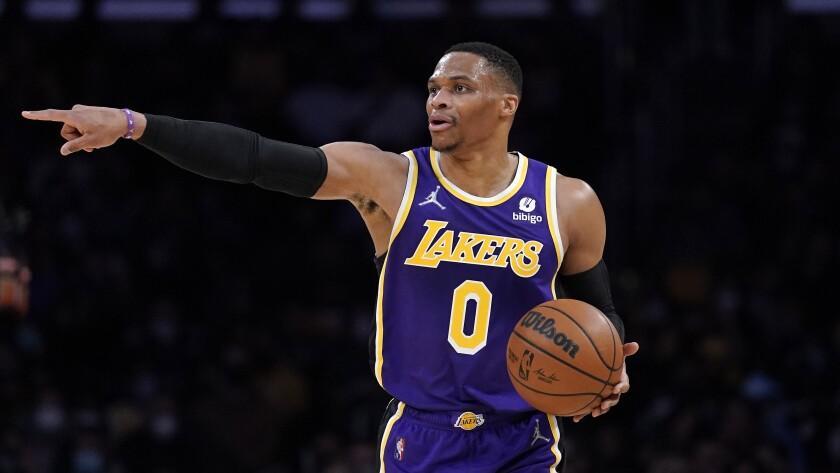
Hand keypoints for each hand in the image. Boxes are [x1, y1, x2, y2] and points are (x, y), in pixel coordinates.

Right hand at [21, 105, 144, 155]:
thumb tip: (62, 151)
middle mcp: (75, 111)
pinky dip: (86, 133)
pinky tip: (97, 136)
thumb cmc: (108, 131)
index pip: (51, 115)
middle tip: (90, 145)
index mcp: (73, 116)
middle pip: (66, 131)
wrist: (124, 121)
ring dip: (82, 137)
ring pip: (74, 130)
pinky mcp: (87, 113)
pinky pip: (81, 126)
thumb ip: (74, 146)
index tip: (24, 113)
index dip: (37, 116)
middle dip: (75, 139)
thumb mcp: (91, 142)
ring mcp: (81, 111)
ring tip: (96, 141)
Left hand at [572, 341, 638, 422]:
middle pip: (614, 399)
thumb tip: (636, 344)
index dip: (621, 387)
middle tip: (604, 404)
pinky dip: (582, 414)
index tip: (617, 387)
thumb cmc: (611, 360)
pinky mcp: (593, 401)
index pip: (624, 385)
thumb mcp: (618, 353)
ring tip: (593, 413)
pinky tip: (575, 419)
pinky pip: (588, 408)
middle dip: (609, 403)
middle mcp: (613, 391)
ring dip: (599, 410)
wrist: (600, 367)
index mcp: (620, 381)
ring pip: (603, 406)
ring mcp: (603, 397)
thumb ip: (625, 350)